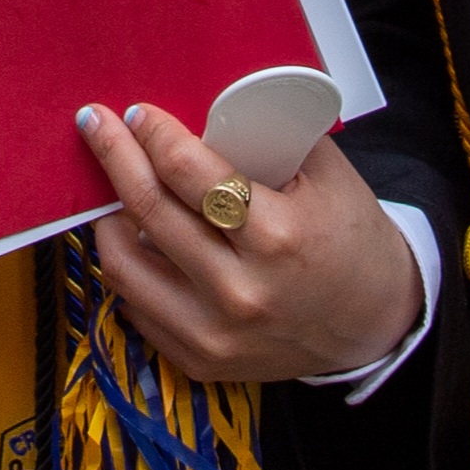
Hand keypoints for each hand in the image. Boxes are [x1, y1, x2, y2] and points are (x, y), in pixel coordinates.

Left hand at [74, 104, 422, 384]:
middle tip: (95, 123)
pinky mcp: (199, 361)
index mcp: (277, 237)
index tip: (137, 113)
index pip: (189, 173)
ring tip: (110, 188)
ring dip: (108, 216)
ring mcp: (215, 334)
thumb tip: (196, 108)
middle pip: (149, 211)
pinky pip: (135, 307)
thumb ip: (265, 139)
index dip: (155, 135)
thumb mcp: (324, 174)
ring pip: (124, 265)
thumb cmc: (348, 236)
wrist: (373, 323)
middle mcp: (240, 292)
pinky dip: (129, 266)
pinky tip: (135, 239)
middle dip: (114, 156)